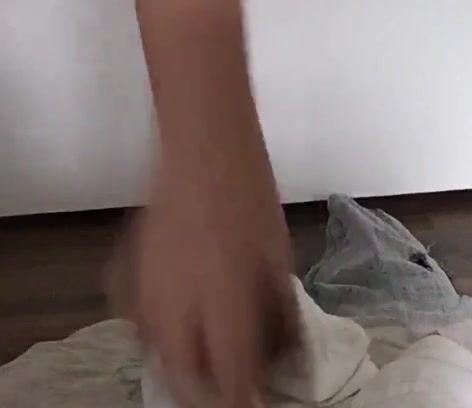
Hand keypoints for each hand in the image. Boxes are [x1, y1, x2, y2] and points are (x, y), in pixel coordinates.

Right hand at [113, 118, 297, 407]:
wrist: (207, 145)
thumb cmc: (252, 193)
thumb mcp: (279, 255)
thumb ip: (279, 308)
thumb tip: (285, 344)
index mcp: (228, 302)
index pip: (234, 373)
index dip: (246, 396)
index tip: (258, 400)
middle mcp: (183, 304)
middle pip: (185, 375)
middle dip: (204, 392)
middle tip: (226, 389)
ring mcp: (151, 287)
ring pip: (155, 350)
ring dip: (176, 366)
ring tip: (197, 366)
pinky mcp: (131, 269)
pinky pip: (135, 318)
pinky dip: (150, 331)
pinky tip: (167, 326)